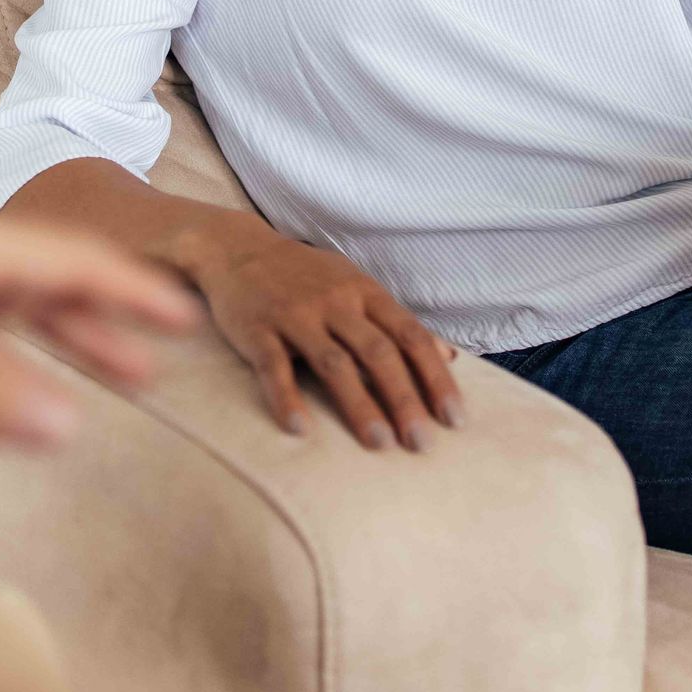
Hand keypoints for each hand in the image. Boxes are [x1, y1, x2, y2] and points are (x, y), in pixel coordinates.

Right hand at [178, 219, 462, 450]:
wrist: (237, 248)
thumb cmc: (306, 276)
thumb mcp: (357, 286)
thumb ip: (398, 322)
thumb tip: (450, 356)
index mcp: (365, 292)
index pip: (410, 336)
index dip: (435, 378)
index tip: (454, 418)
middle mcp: (335, 301)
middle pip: (378, 353)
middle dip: (404, 399)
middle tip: (422, 443)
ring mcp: (295, 315)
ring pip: (333, 363)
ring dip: (359, 405)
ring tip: (380, 443)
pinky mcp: (256, 329)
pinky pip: (274, 367)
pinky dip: (287, 398)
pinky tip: (300, 430)